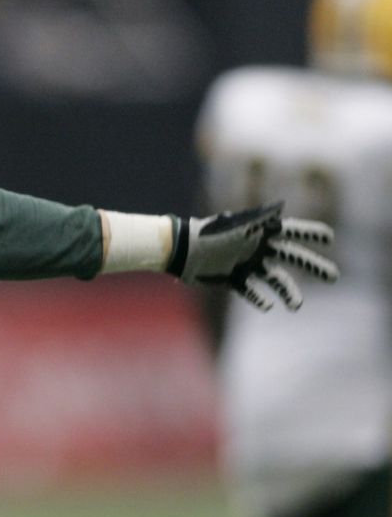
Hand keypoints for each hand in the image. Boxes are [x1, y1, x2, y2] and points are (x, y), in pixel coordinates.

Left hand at [167, 202, 338, 310]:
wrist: (181, 249)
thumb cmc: (209, 233)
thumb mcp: (236, 226)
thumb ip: (257, 220)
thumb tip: (279, 211)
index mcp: (260, 231)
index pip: (291, 232)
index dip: (310, 233)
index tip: (329, 238)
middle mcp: (258, 248)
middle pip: (292, 258)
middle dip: (313, 266)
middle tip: (334, 276)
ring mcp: (248, 264)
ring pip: (276, 279)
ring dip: (288, 292)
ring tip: (296, 306)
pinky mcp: (235, 279)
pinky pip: (252, 291)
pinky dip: (259, 299)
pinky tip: (267, 306)